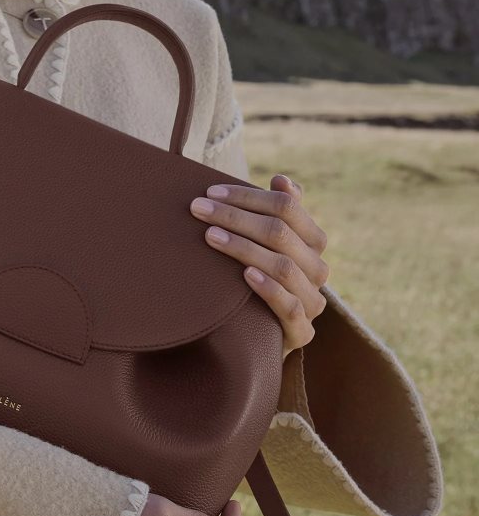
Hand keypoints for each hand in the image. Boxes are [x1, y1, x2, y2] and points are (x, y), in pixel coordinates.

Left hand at [189, 172, 329, 357]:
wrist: (262, 336)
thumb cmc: (261, 275)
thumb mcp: (267, 244)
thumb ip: (277, 212)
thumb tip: (282, 179)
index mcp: (313, 240)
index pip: (287, 207)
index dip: (249, 196)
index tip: (211, 192)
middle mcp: (318, 268)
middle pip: (280, 233)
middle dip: (236, 217)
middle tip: (198, 208)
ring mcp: (313, 301)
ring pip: (284, 267)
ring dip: (244, 248)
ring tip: (211, 236)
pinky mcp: (302, 331)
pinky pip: (291, 307)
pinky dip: (269, 288)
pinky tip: (245, 274)